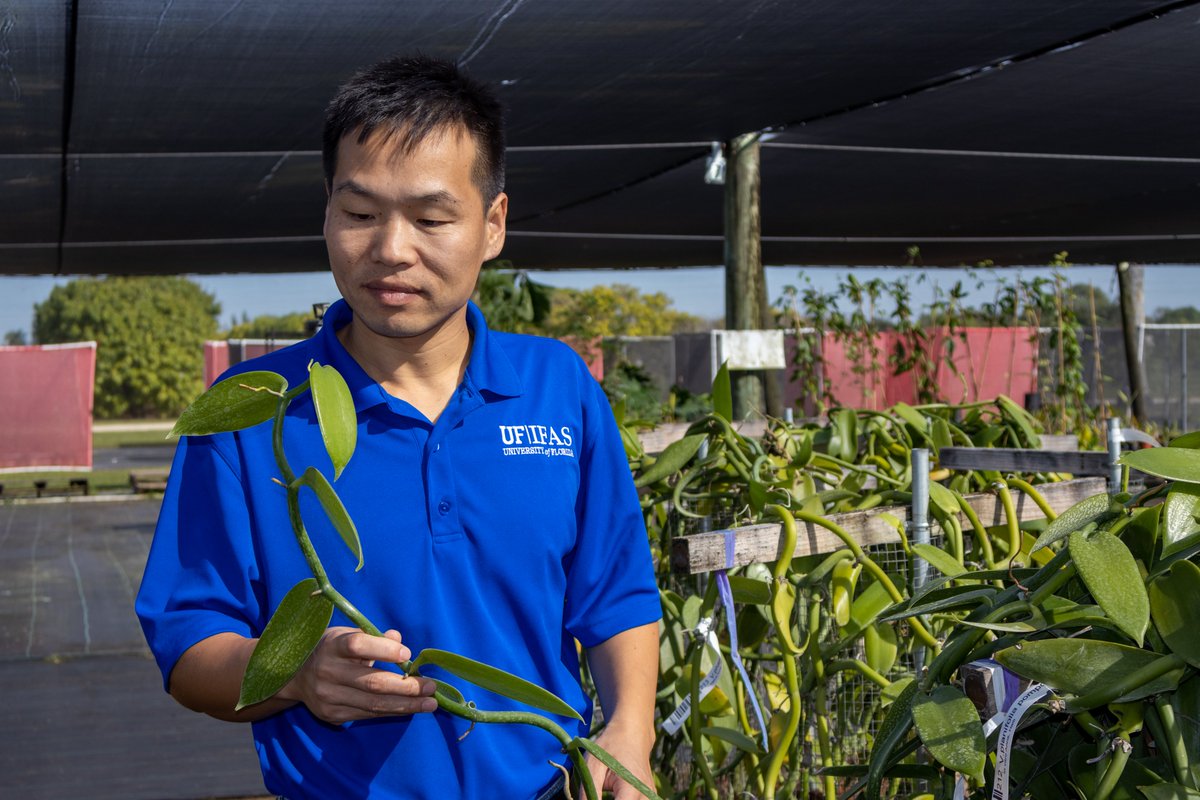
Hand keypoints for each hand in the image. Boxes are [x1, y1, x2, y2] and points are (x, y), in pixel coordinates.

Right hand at [278, 626, 437, 723]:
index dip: (383, 650)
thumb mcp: (347, 635)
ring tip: (429, 703)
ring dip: (406, 705)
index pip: (357, 646)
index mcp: (332, 646)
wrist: (295, 676)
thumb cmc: (331, 649)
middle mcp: (328, 672)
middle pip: (372, 682)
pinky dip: (391, 711)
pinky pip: (367, 714)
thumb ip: (373, 637)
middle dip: (407, 687)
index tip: (407, 655)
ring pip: (373, 704)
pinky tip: (409, 708)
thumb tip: (398, 639)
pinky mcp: (332, 715)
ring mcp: (329, 697)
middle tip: (431, 687)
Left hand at [584, 720, 655, 798]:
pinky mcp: (649, 798)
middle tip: (592, 797)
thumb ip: (588, 792)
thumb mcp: (593, 765)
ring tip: (606, 794)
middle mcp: (645, 796)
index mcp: (631, 789)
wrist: (632, 733)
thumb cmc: (610, 746)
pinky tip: (613, 796)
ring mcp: (650, 797)